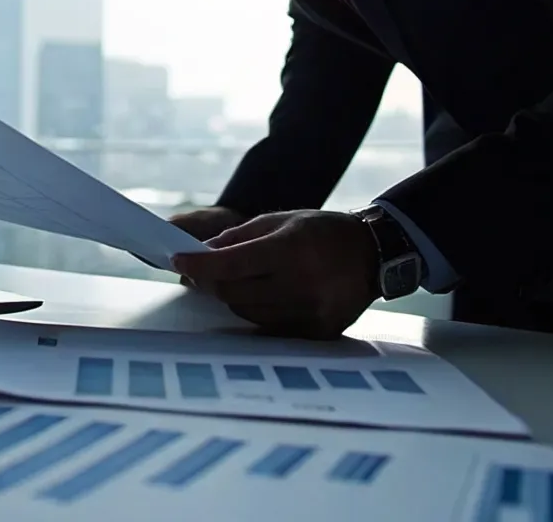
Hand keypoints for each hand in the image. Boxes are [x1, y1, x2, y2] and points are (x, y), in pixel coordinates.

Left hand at [169, 210, 378, 338]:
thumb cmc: (322, 231)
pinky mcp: (316, 332)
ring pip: (247, 312)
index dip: (199, 265)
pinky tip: (266, 294)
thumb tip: (202, 255)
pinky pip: (269, 327)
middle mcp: (301, 285)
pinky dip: (258, 311)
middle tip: (202, 272)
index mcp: (290, 250)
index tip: (179, 261)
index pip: (230, 265)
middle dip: (212, 282)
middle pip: (233, 293)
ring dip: (235, 296)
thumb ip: (238, 237)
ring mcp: (309, 313)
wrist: (372, 254)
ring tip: (244, 279)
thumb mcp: (280, 221)